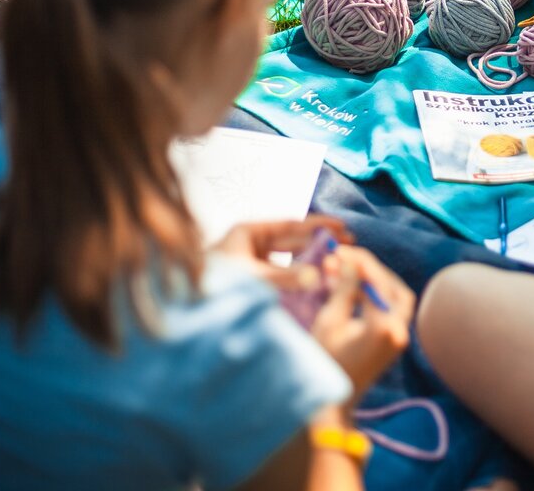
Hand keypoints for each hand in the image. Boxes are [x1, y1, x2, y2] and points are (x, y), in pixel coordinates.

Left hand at [213, 216, 352, 290]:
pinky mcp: (253, 281)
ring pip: (289, 258)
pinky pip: (281, 275)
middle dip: (320, 242)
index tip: (342, 227)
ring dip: (311, 260)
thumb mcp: (252, 279)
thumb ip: (285, 277)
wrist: (186, 309)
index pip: (291, 224)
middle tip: (348, 245)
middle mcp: (250, 244)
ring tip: (336, 263)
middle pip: (293, 240)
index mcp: (248, 232)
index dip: (318, 225)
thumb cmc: (211, 287)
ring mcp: (251, 262)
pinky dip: (297, 277)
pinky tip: (315, 281)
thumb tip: (316, 275)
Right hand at [312, 246, 415, 401]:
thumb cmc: (325, 362)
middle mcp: (399, 332)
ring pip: (399, 298)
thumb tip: (349, 261)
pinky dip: (380, 296)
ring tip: (353, 270)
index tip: (342, 250)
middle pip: (394, 288)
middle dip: (373, 270)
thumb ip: (344, 288)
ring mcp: (401, 339)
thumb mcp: (330, 321)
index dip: (360, 263)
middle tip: (350, 258)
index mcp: (383, 327)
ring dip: (379, 281)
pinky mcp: (396, 343)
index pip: (377, 282)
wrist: (332, 403)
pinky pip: (394, 311)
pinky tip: (359, 289)